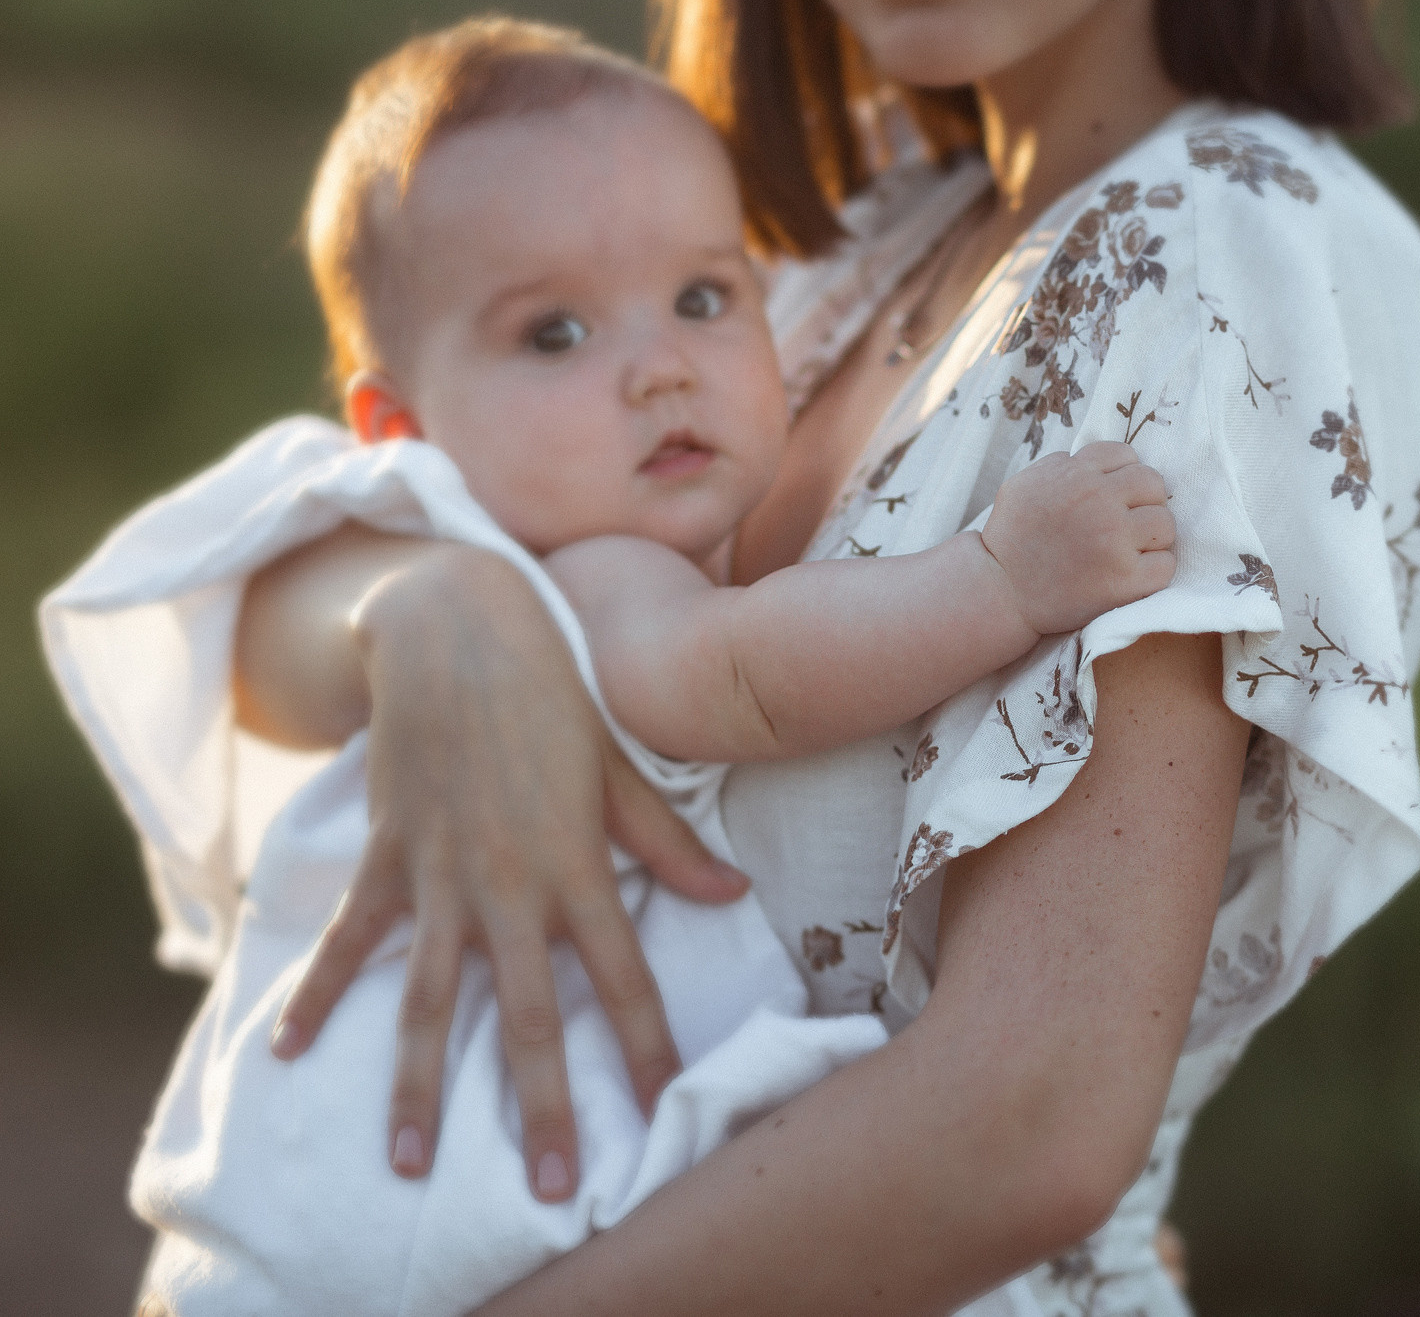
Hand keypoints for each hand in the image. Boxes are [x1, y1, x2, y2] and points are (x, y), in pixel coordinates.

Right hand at [266, 548, 749, 1200]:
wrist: (455, 629)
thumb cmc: (552, 696)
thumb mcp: (618, 766)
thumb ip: (665, 841)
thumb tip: (732, 892)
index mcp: (578, 865)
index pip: (626, 975)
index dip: (649, 1044)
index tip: (665, 1108)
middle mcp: (510, 884)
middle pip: (534, 1014)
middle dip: (543, 1104)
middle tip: (549, 1185)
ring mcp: (441, 875)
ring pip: (434, 999)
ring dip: (422, 1084)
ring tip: (411, 1162)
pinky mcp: (386, 856)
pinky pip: (350, 939)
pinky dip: (320, 994)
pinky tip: (291, 1053)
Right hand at [980, 441, 1175, 635]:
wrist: (1001, 591)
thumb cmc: (1010, 538)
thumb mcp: (1024, 482)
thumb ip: (1059, 464)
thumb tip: (1084, 458)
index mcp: (1077, 474)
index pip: (1127, 456)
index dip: (1123, 475)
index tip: (1114, 495)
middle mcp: (1100, 502)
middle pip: (1154, 484)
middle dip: (1144, 501)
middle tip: (1129, 522)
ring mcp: (1115, 542)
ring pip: (1166, 524)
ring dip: (1153, 537)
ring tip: (1132, 549)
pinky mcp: (1125, 581)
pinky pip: (1166, 566)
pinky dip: (1154, 570)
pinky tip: (1134, 574)